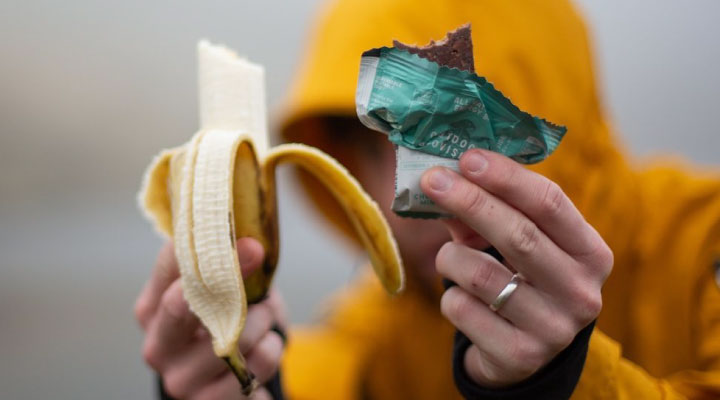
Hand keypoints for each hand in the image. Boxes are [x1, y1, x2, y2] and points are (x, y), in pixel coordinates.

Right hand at [134, 238, 286, 398]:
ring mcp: (181, 381)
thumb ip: (226, 265)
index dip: (206, 245)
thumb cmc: (223, 326)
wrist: (228, 384)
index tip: (241, 236)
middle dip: (227, 279)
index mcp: (152, 310)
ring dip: (262, 319)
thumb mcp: (221, 292)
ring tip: (265, 316)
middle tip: (255, 256)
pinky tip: (265, 347)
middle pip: (181, 303)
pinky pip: (256, 365)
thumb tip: (249, 239)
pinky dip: (270, 349)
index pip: (170, 266)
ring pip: (230, 337)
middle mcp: (158, 346)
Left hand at [421, 149, 612, 386]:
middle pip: (519, 235)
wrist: (524, 354)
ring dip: (450, 257)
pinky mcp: (519, 356)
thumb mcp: (518, 245)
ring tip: (449, 258)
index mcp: (591, 253)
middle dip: (469, 201)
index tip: (467, 157)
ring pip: (481, 275)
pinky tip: (462, 299)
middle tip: (432, 180)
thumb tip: (444, 179)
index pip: (550, 203)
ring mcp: (553, 329)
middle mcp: (581, 292)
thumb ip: (488, 212)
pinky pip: (462, 309)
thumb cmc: (521, 281)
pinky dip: (450, 296)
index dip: (505, 177)